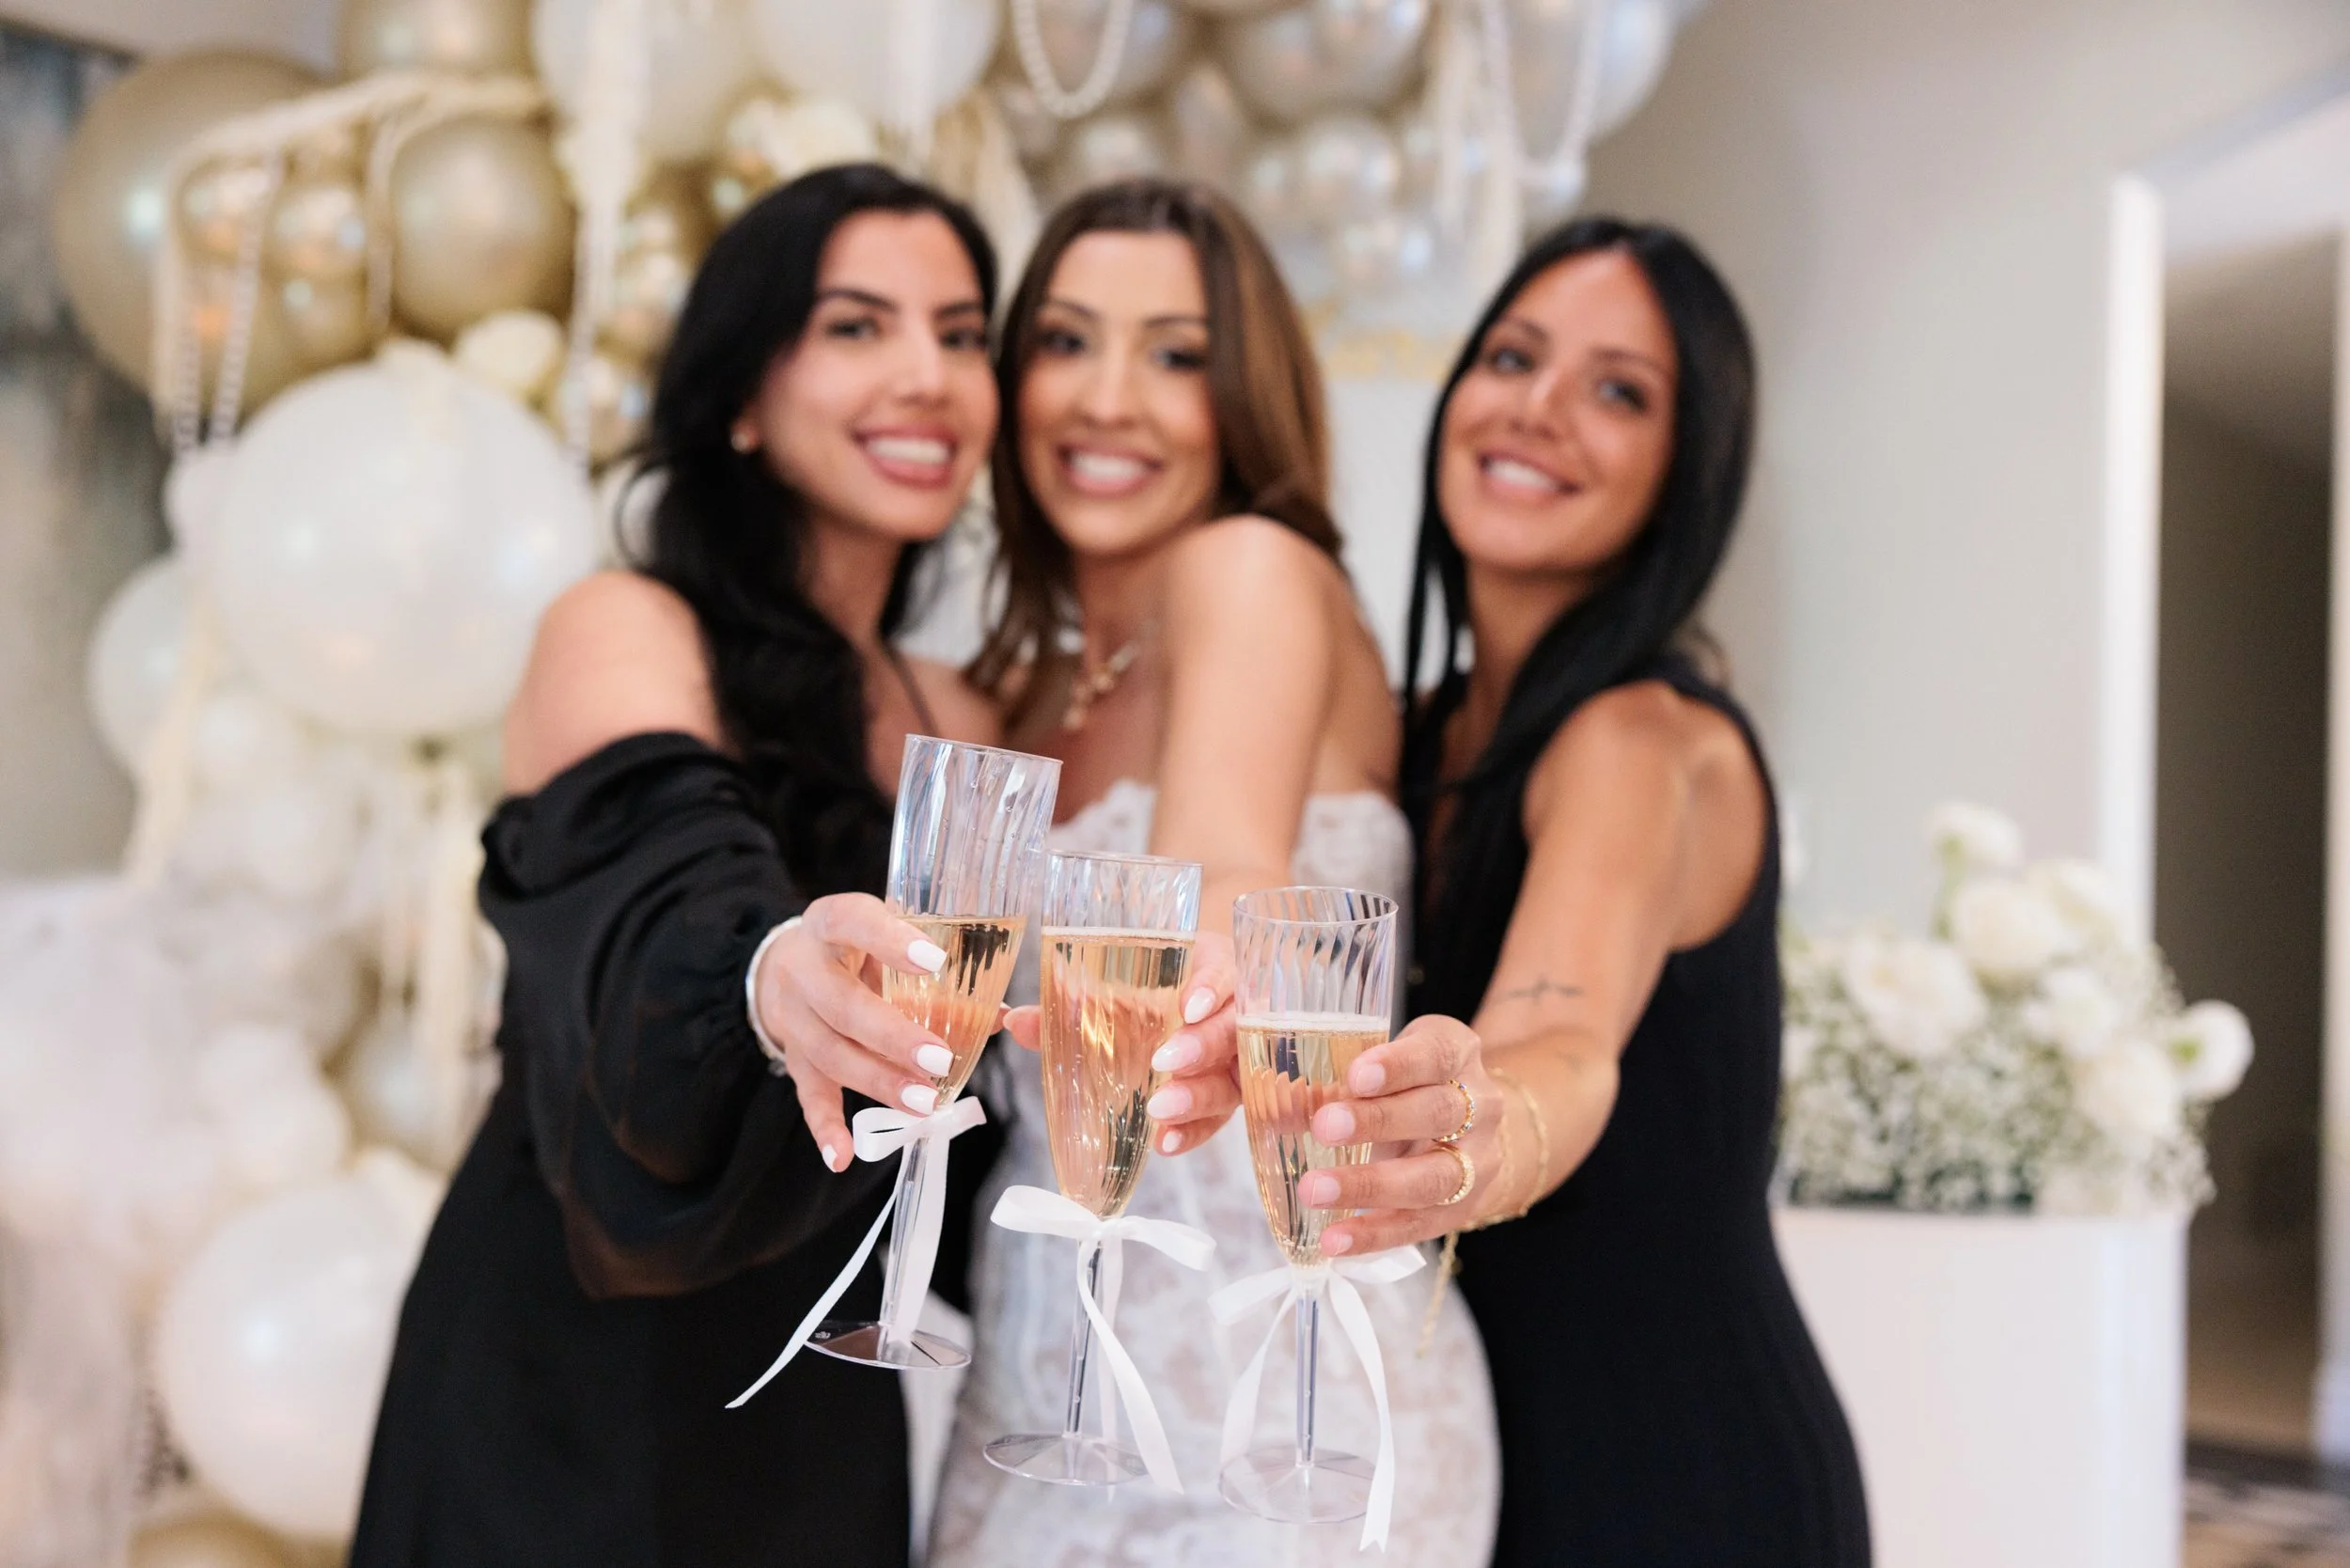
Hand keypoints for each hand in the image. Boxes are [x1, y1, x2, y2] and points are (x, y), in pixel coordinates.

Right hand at [752, 893, 955, 1172]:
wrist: (787, 965)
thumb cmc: (857, 948)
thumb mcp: (887, 942)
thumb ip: (935, 974)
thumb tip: (999, 1015)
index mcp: (830, 922)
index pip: (854, 922)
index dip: (890, 941)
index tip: (936, 961)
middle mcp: (803, 968)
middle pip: (841, 1004)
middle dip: (891, 1036)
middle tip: (939, 1059)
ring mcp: (792, 1015)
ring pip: (828, 1052)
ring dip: (878, 1081)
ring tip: (923, 1101)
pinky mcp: (792, 1055)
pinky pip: (807, 1094)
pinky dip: (825, 1127)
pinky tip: (843, 1157)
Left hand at [1001, 931, 1241, 1155]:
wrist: (1184, 1005)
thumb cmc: (1154, 987)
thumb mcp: (1119, 987)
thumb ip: (1074, 1005)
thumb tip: (1016, 1022)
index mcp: (1212, 967)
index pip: (1224, 972)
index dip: (1212, 988)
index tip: (1188, 1006)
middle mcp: (1234, 1013)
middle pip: (1233, 1031)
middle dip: (1201, 1048)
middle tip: (1163, 1063)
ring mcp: (1238, 1058)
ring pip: (1232, 1080)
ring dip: (1197, 1098)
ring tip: (1159, 1112)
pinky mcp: (1231, 1094)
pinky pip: (1218, 1117)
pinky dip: (1193, 1131)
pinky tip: (1165, 1143)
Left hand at [1297, 1015, 1506, 1255]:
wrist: (1465, 1128)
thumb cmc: (1408, 1086)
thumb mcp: (1382, 1066)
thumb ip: (1338, 1082)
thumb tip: (1277, 1109)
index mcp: (1457, 1053)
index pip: (1435, 1054)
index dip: (1398, 1066)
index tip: (1355, 1076)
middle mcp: (1480, 1105)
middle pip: (1437, 1113)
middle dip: (1379, 1122)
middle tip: (1323, 1127)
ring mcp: (1478, 1160)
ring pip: (1434, 1177)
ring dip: (1371, 1186)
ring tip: (1315, 1191)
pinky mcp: (1465, 1206)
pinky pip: (1421, 1224)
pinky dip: (1375, 1233)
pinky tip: (1334, 1239)